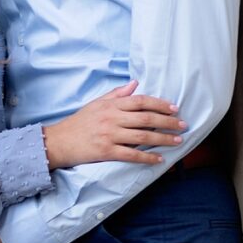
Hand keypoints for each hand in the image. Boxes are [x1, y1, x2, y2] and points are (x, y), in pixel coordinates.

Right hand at [43, 80, 186, 169]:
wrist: (59, 141)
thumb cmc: (79, 122)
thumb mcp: (96, 103)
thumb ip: (117, 94)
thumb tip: (135, 83)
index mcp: (111, 105)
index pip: (140, 101)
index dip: (160, 104)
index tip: (174, 108)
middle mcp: (112, 118)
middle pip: (146, 118)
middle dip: (168, 122)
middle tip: (183, 125)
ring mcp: (109, 135)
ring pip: (142, 137)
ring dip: (163, 139)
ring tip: (177, 141)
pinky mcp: (106, 151)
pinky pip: (132, 155)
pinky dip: (147, 158)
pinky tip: (160, 159)